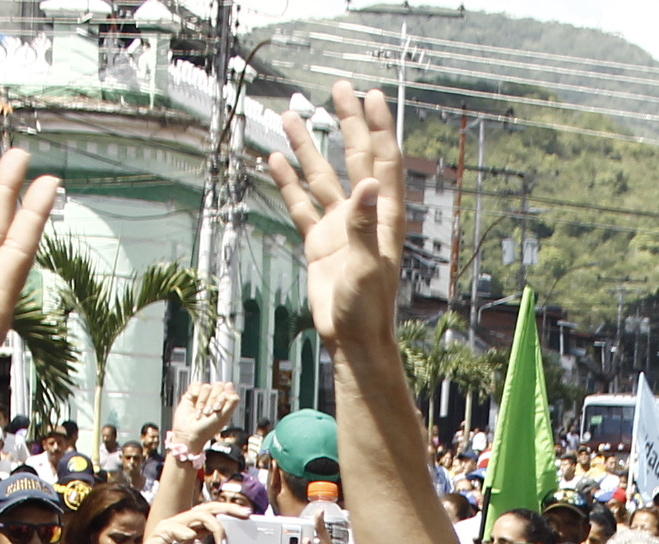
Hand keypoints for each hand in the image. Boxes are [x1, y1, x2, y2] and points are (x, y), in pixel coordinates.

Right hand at [169, 379, 241, 453]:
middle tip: (208, 412)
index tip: (217, 409)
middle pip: (217, 386)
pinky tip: (194, 405)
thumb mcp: (224, 416)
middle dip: (213, 400)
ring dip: (203, 401)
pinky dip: (195, 395)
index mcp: (224, 402)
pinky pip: (196, 385)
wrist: (189, 434)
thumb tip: (229, 385)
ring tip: (201, 412)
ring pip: (207, 387)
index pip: (227, 389)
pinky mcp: (192, 394)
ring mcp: (203, 395)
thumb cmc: (206, 429)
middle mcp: (214, 397)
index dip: (222, 398)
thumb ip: (232, 401)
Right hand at [270, 84, 405, 350]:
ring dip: (309, 147)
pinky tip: (276, 160)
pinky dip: (289, 182)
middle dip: (347, 122)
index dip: (377, 127)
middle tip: (339, 89)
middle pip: (354, 157)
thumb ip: (364, 224)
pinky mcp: (319, 242)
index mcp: (382, 216)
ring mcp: (339, 226)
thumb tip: (366, 184)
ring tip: (293, 116)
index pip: (382, 160)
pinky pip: (301, 205)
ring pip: (321, 176)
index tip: (369, 95)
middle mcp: (362, 214)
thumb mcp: (366, 266)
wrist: (351, 339)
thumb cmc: (366, 309)